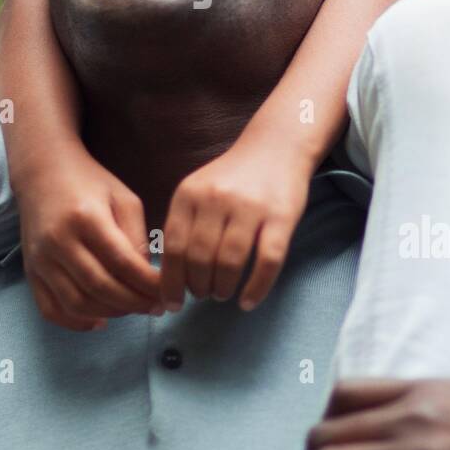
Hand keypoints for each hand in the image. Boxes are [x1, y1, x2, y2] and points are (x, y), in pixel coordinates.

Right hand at [17, 142, 161, 330]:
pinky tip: (99, 320)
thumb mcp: (123, 198)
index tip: (167, 292)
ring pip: (76, 303)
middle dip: (134, 303)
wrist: (42, 172)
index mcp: (86, 218)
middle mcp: (58, 241)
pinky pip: (50, 309)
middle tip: (155, 307)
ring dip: (110, 314)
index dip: (148, 284)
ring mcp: (40, 259)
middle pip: (100, 287)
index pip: (122, 263)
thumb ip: (137, 236)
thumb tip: (145, 278)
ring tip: (131, 309)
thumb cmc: (90, 182)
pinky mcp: (30, 270)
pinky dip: (75, 323)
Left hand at [160, 126, 311, 309]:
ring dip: (222, 288)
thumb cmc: (232, 178)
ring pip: (230, 262)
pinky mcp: (281, 216)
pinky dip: (256, 288)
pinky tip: (247, 301)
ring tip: (222, 293)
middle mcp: (217, 198)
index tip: (172, 303)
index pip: (173, 247)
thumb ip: (183, 224)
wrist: (276, 146)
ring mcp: (250, 207)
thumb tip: (169, 275)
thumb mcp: (198, 190)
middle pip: (200, 258)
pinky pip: (267, 261)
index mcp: (189, 193)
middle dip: (198, 286)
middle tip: (202, 294)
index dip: (170, 281)